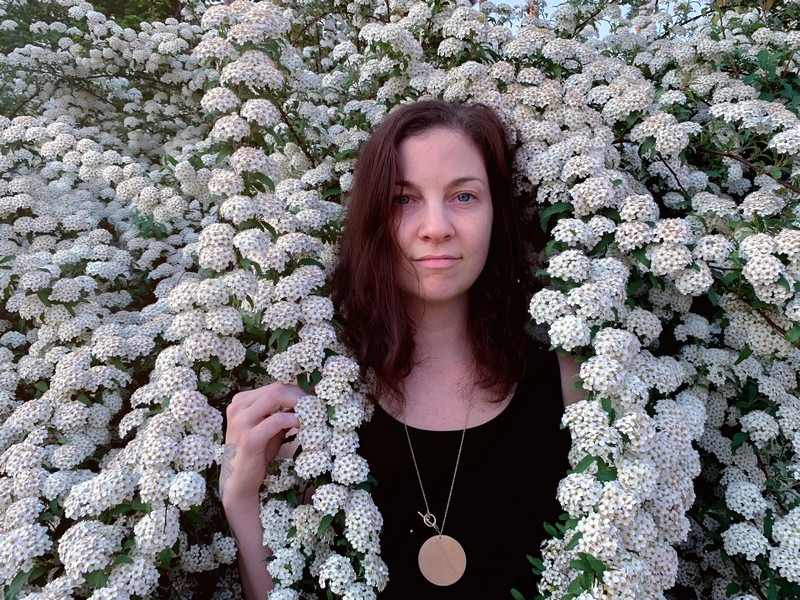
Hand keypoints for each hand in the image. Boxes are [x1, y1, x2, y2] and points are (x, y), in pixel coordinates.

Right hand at [220, 382, 304, 506]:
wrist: (240, 481)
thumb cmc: (257, 453)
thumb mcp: (269, 427)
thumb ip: (281, 412)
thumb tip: (307, 400)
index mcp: (241, 401)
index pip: (275, 387)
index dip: (297, 392)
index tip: (312, 402)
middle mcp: (237, 407)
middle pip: (277, 389)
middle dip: (300, 396)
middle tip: (316, 408)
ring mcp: (241, 422)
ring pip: (276, 397)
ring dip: (299, 405)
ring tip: (312, 415)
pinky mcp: (249, 438)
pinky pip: (277, 420)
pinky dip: (294, 419)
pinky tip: (303, 426)